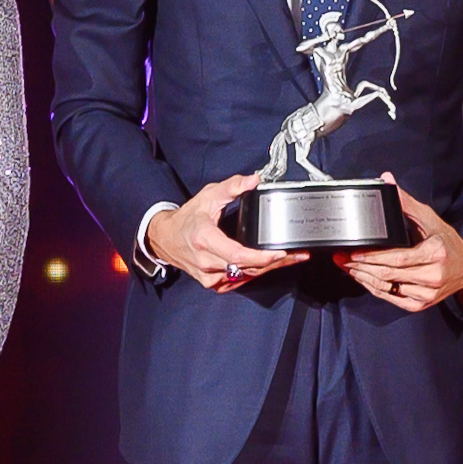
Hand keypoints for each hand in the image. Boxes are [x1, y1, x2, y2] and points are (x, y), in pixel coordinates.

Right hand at [151, 171, 304, 292]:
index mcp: (206, 240)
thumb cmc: (187, 218)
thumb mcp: (208, 196)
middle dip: (275, 263)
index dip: (262, 257)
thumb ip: (232, 186)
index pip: (238, 256)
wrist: (165, 238)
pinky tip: (268, 266)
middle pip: (248, 269)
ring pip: (245, 277)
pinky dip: (254, 273)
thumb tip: (253, 180)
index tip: (281, 253)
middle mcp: (208, 262)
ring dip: (268, 269)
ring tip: (289, 260)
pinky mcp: (212, 283)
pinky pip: (238, 280)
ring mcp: (209, 276)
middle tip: (297, 256)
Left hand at [342, 189, 462, 313]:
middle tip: (342, 259)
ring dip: (364, 278)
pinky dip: (376, 289)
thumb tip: (387, 180)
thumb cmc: (447, 243)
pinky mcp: (421, 303)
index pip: (397, 258)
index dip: (373, 257)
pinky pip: (393, 299)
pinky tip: (364, 279)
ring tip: (347, 268)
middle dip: (361, 267)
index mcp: (435, 253)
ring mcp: (427, 293)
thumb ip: (406, 202)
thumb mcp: (430, 219)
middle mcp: (432, 275)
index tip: (354, 253)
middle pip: (389, 274)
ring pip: (388, 288)